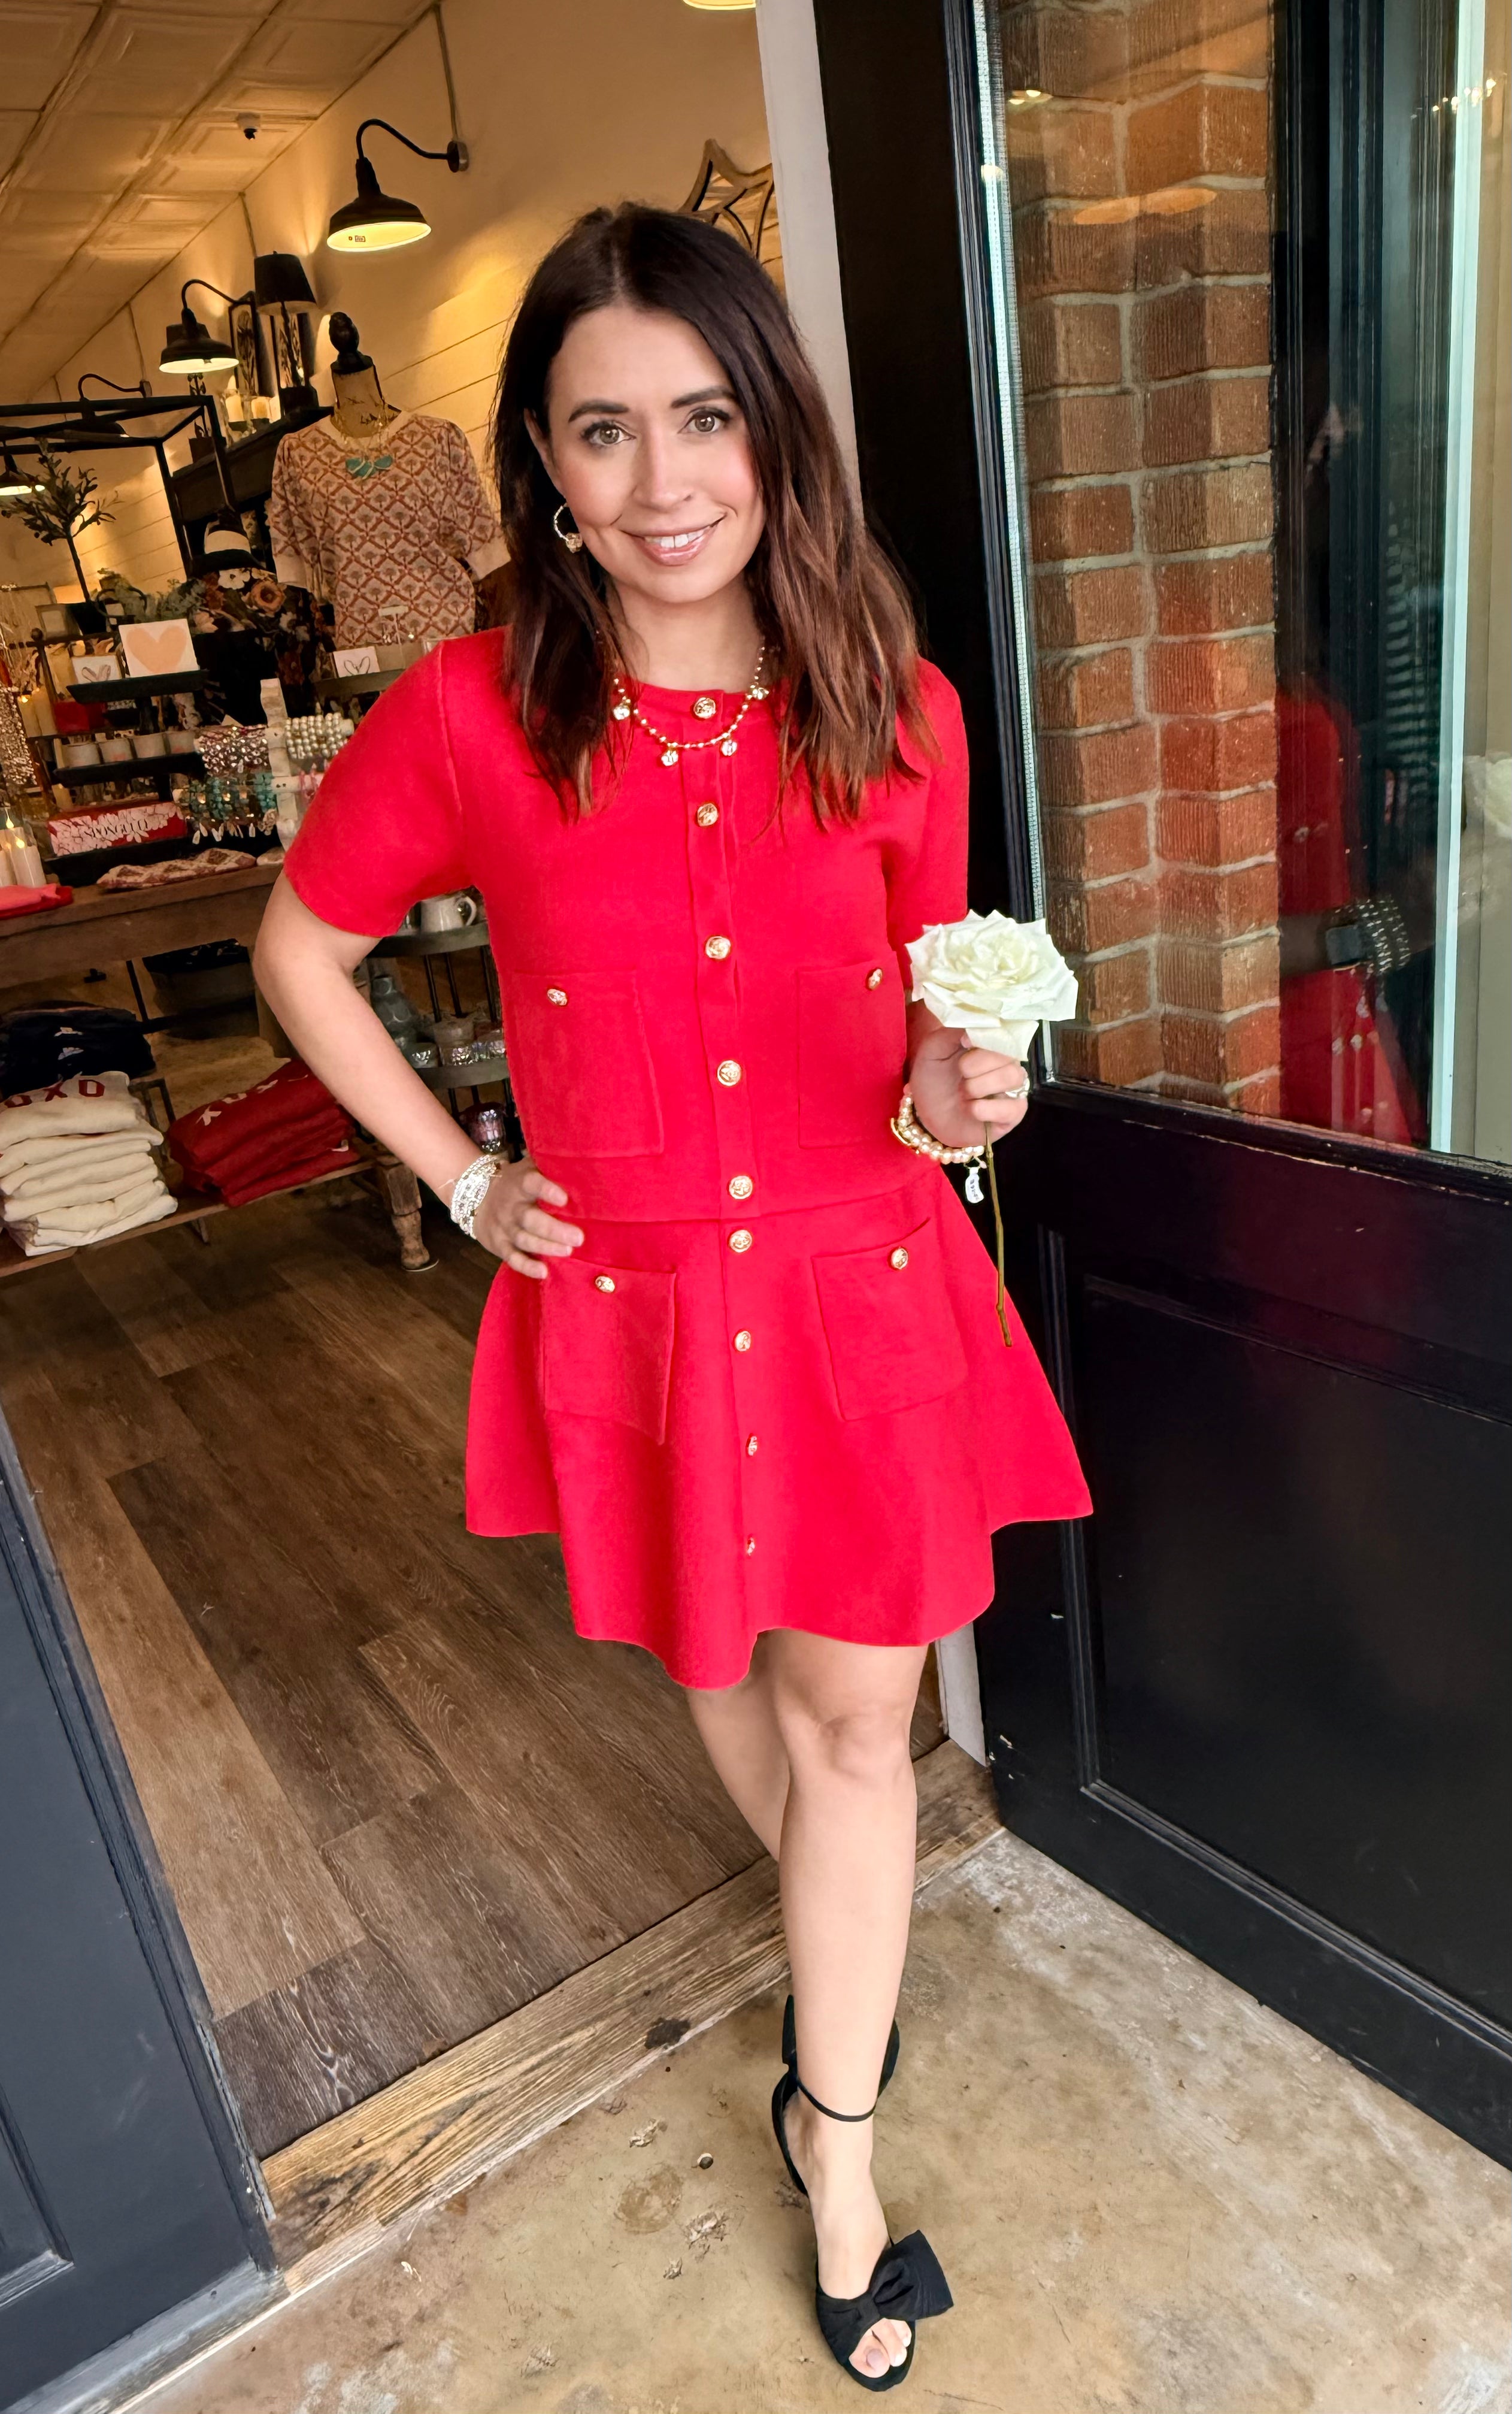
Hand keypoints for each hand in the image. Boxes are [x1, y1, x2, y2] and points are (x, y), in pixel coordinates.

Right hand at [469, 1155, 583, 1278]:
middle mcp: (510, 1205)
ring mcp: (504, 1227)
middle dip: (553, 1229)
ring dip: (546, 1246)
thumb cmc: (518, 1183)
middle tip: (579, 1237)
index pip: (531, 1182)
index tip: (564, 1198)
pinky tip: (543, 1272)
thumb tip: (583, 1162)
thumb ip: (549, 1168)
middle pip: (529, 1218)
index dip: (546, 1189)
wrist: (477, 1198)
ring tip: (568, 1251)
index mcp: (520, 1183)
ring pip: (523, 1238)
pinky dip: (526, 1266)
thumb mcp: (528, 1168)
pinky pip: (512, 1258)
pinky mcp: (500, 1245)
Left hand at [907, 1019, 1028, 1150]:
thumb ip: (951, 1031)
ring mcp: (1013, 1089)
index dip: (985, 1037)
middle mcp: (1006, 1064)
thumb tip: (975, 1024)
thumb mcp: (933, 1049)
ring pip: (1013, 1077)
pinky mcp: (1013, 1114)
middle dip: (975, 1066)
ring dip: (980, 1087)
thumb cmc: (933, 1080)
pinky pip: (1014, 1107)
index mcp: (990, 1045)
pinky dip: (986, 1109)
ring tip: (964, 1094)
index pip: (1003, 1032)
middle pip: (1008, 1055)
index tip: (964, 1043)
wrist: (927, 1116)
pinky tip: (972, 1110)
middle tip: (959, 1076)